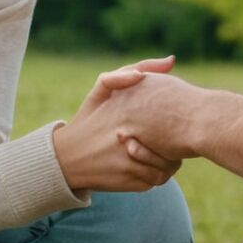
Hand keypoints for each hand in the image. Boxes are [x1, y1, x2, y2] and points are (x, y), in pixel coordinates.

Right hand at [53, 62, 181, 192]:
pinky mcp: (130, 182)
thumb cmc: (89, 118)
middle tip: (171, 136)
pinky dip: (158, 174)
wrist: (66, 158)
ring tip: (161, 151)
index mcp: (126, 110)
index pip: (171, 113)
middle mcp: (129, 136)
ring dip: (169, 160)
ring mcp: (131, 161)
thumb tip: (171, 60)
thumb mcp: (102, 90)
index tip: (172, 116)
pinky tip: (148, 164)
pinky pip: (158, 179)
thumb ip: (130, 71)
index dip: (175, 116)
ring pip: (170, 164)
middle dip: (175, 141)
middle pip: (175, 141)